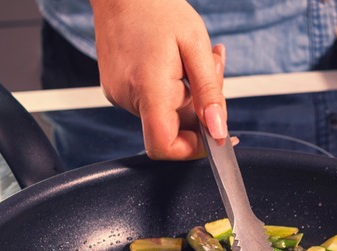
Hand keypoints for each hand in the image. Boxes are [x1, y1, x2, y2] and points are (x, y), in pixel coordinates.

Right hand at [90, 0, 226, 160]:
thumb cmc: (158, 8)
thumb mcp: (196, 47)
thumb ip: (210, 93)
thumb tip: (219, 131)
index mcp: (147, 89)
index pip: (164, 146)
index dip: (193, 150)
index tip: (216, 135)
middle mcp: (127, 97)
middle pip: (173, 129)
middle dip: (201, 108)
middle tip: (214, 69)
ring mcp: (119, 94)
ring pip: (167, 114)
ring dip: (190, 94)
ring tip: (194, 58)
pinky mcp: (117, 88)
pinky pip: (154, 102)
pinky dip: (175, 88)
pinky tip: (178, 62)